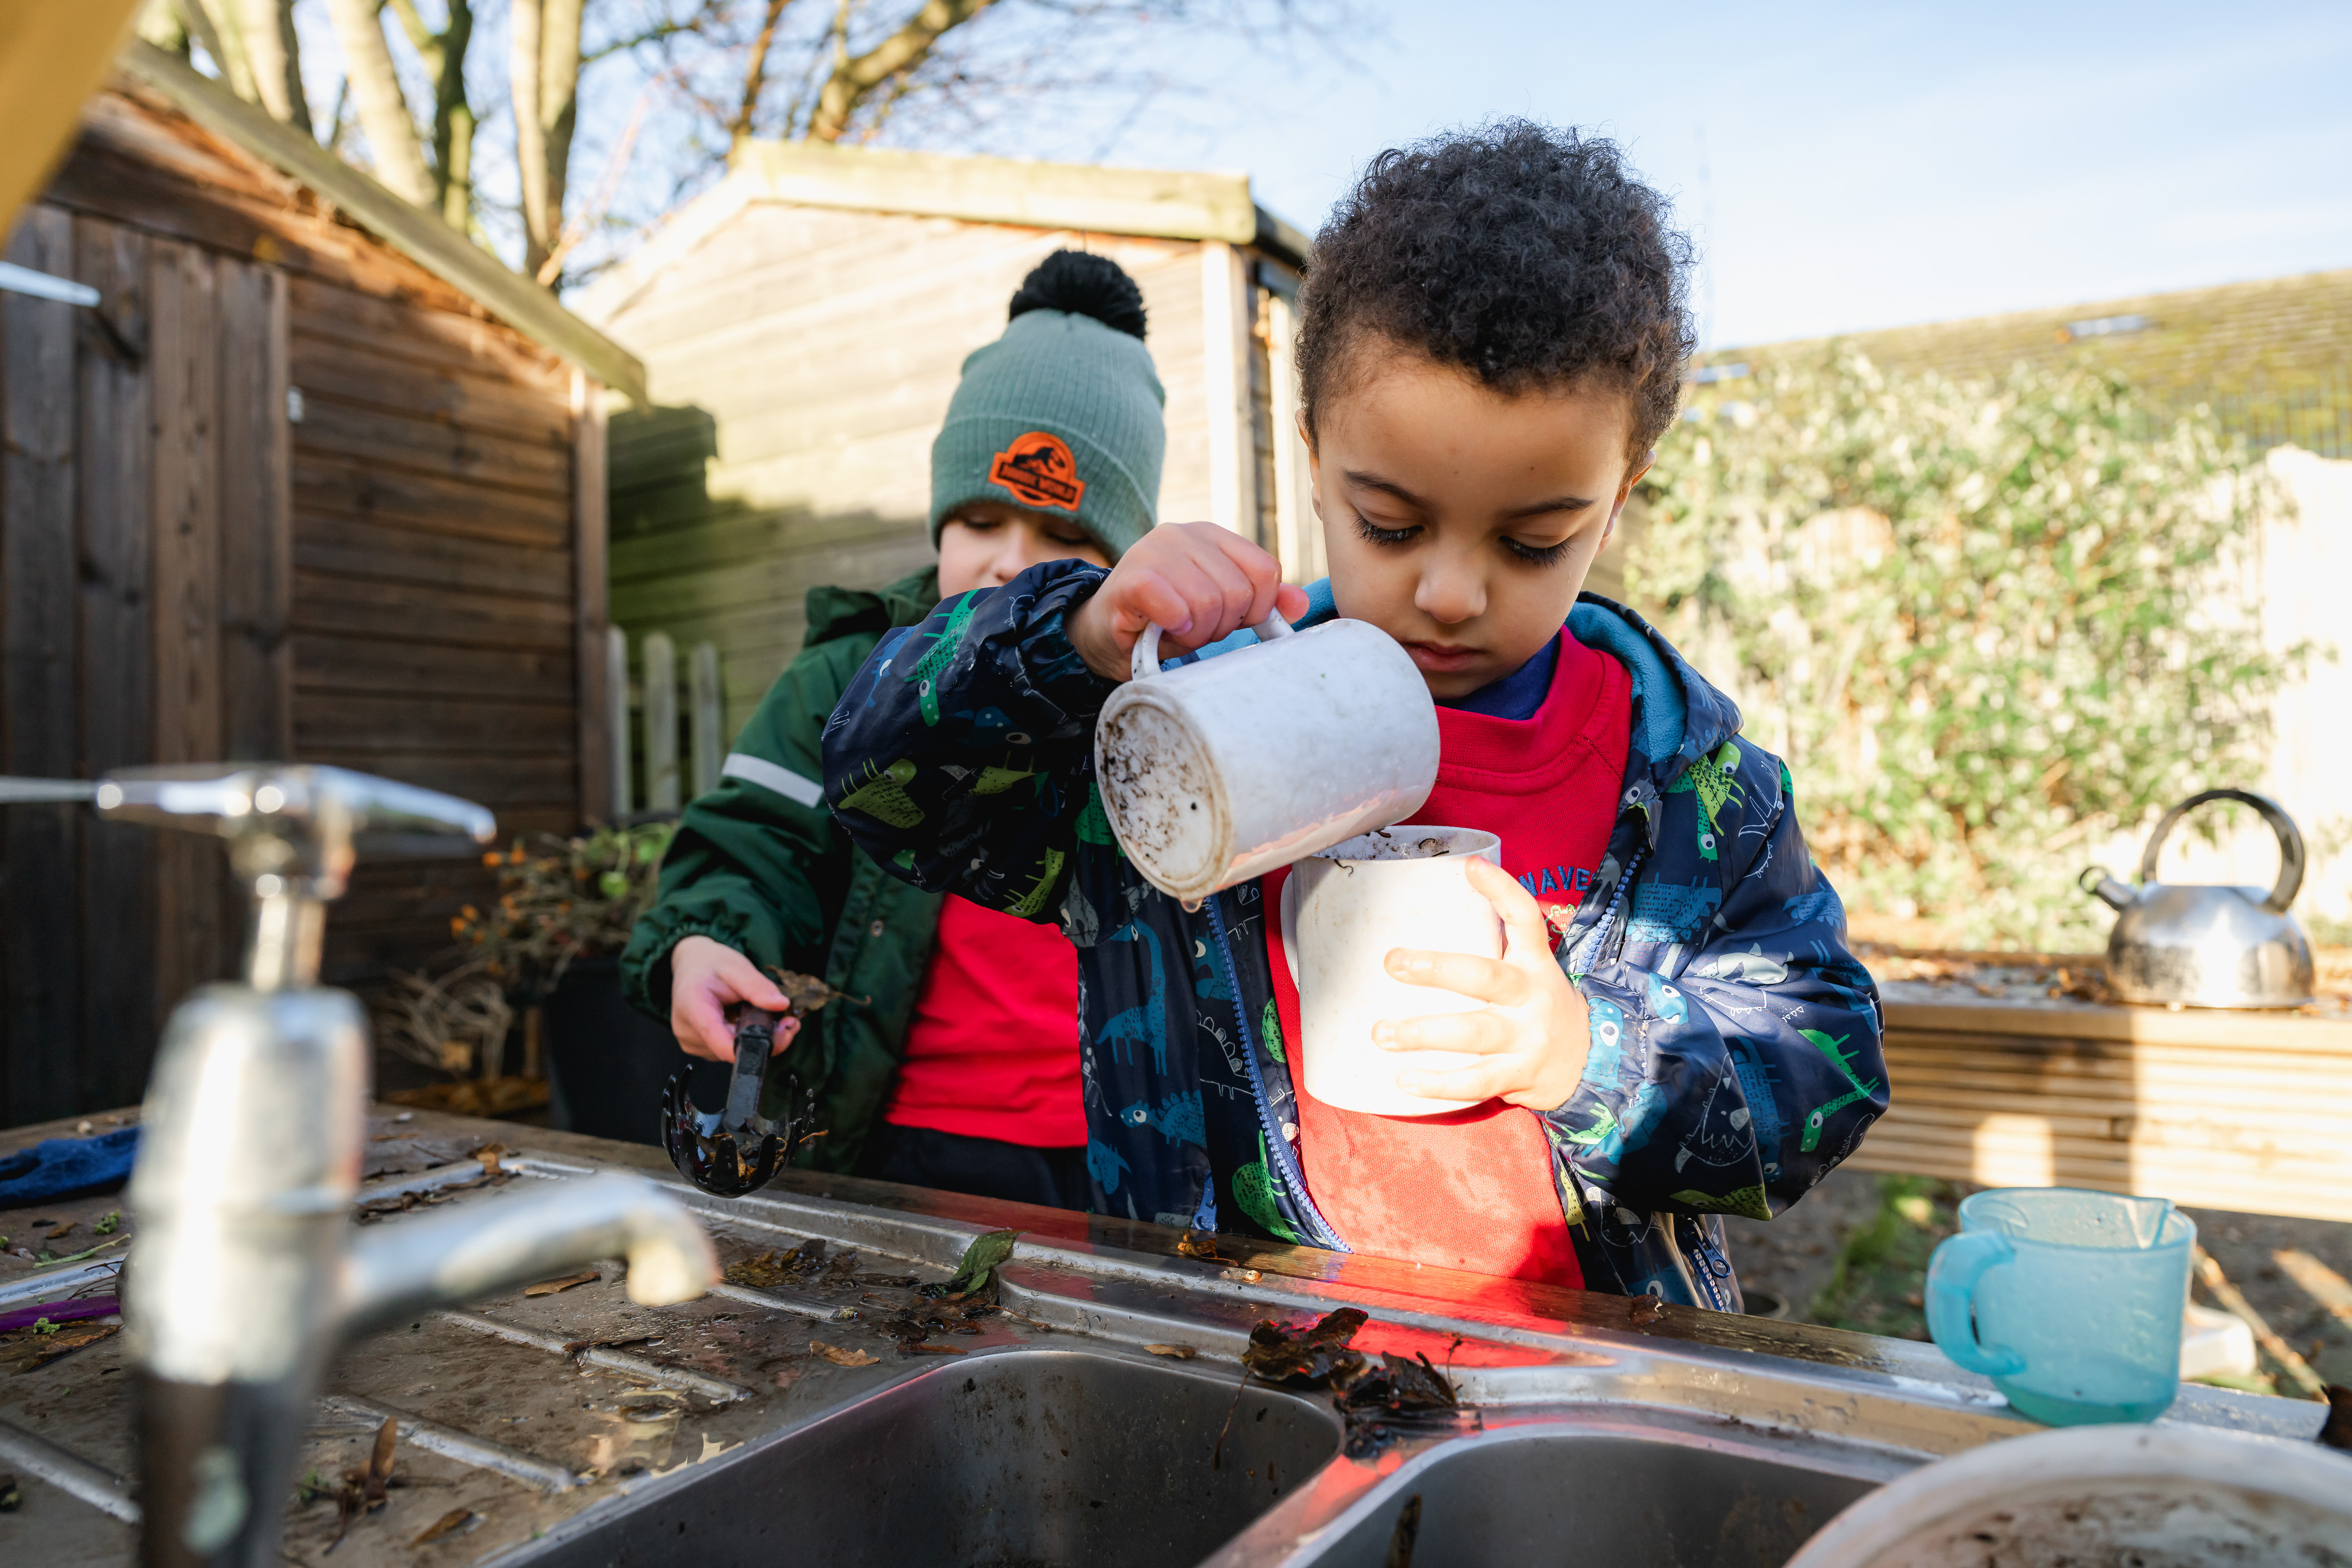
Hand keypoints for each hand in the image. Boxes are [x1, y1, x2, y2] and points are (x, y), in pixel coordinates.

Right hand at [668, 935, 802, 1062]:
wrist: (692, 966)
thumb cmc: (710, 965)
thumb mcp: (736, 967)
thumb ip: (757, 987)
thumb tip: (781, 1005)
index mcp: (693, 1009)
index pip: (723, 1044)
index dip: (756, 1045)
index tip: (784, 1031)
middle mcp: (688, 1033)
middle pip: (733, 1049)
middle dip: (764, 1036)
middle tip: (786, 1018)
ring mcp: (693, 1043)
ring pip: (734, 1051)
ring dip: (754, 1036)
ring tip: (759, 1012)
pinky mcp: (700, 1048)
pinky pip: (729, 1049)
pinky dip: (743, 1037)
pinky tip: (744, 1019)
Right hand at [1066, 521, 1308, 680]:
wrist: (1101, 633)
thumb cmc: (1163, 621)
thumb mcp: (1217, 610)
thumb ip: (1258, 603)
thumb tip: (1300, 605)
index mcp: (1211, 537)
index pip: (1265, 570)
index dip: (1258, 608)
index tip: (1234, 622)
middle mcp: (1183, 534)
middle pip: (1239, 591)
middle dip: (1223, 625)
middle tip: (1195, 629)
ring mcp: (1154, 551)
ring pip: (1209, 602)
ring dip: (1197, 632)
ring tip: (1176, 631)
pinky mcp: (1131, 578)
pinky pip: (1174, 606)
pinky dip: (1175, 627)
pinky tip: (1162, 629)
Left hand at [1374, 858, 1590, 1110]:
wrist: (1589, 1060)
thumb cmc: (1536, 1005)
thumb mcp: (1527, 970)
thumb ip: (1489, 949)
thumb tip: (1416, 914)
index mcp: (1533, 962)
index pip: (1524, 917)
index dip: (1502, 890)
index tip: (1471, 866)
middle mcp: (1532, 996)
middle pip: (1485, 977)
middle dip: (1437, 969)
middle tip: (1393, 962)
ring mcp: (1528, 1038)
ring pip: (1473, 1033)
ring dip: (1423, 1032)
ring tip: (1381, 1033)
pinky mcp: (1520, 1075)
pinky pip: (1476, 1081)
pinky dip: (1438, 1083)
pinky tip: (1402, 1080)